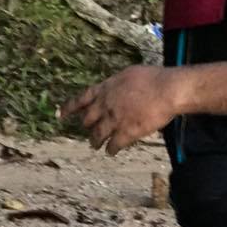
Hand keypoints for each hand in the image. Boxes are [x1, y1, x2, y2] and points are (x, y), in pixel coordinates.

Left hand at [61, 65, 182, 154]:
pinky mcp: (126, 133)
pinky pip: (114, 145)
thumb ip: (116, 84)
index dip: (69, 108)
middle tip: (88, 131)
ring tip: (95, 145)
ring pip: (97, 135)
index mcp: (105, 89)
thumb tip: (114, 87)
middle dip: (87, 126)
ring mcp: (114, 120)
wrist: (166, 90)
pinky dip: (111, 149)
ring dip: (95, 141)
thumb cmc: (152, 78)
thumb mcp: (128, 74)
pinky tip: (111, 152)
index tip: (59, 115)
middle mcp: (105, 105)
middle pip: (88, 120)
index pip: (81, 99)